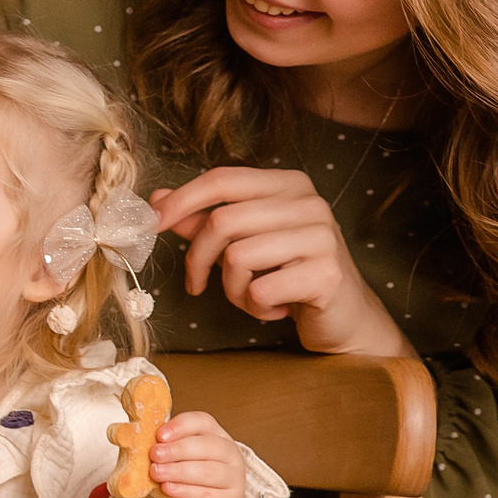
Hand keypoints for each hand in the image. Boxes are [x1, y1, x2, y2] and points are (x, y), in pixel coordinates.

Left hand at [148, 408, 248, 497]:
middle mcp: (230, 454)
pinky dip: (184, 491)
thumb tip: (135, 439)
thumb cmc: (190, 478)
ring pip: (208, 471)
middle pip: (207, 446)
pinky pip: (205, 495)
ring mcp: (233, 479)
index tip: (159, 435)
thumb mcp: (180, 457)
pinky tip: (168, 488)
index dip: (180, 426)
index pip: (203, 422)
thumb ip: (166, 447)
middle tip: (155, 454)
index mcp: (217, 435)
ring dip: (178, 470)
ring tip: (156, 472)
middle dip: (178, 449)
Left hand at [152, 168, 413, 358]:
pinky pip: (259, 291)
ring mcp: (322, 237)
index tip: (152, 224)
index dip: (180, 200)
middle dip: (198, 259)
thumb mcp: (247, 242)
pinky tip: (277, 309)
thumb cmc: (290, 274)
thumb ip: (205, 220)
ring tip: (253, 297)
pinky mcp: (326, 274)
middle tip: (198, 284)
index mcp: (289, 184)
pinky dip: (255, 308)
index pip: (221, 179)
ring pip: (237, 258)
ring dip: (232, 290)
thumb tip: (157, 199)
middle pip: (222, 221)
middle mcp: (309, 203)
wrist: (345, 317)